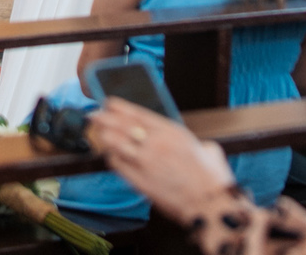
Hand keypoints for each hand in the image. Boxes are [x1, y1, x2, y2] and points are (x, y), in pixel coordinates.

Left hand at [88, 99, 233, 224]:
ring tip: (95, 132)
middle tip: (93, 114)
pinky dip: (111, 159)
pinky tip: (107, 155)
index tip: (108, 102)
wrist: (210, 203)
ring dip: (104, 137)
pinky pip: (120, 167)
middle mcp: (155, 143)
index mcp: (171, 130)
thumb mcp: (207, 149)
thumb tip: (200, 148)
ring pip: (117, 144)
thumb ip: (196, 144)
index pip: (137, 113)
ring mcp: (146, 162)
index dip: (120, 107)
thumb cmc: (212, 177)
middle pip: (122, 126)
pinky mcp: (141, 182)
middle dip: (105, 118)